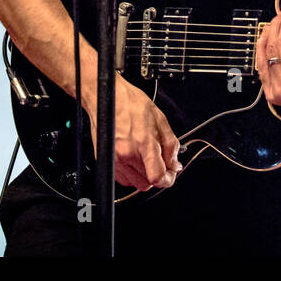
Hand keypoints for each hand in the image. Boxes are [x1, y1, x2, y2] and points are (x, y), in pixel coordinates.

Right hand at [87, 77, 182, 192]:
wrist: (110, 97)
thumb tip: (174, 164)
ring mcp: (114, 159)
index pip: (157, 177)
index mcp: (143, 143)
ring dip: (143, 175)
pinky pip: (122, 178)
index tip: (171, 174)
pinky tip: (135, 158)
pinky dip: (131, 173)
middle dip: (157, 175)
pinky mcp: (106, 161)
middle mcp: (127, 154)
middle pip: (147, 183)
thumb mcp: (160, 120)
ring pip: (134, 183)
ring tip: (145, 157)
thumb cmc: (131, 104)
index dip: (168, 179)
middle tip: (160, 162)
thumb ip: (171, 146)